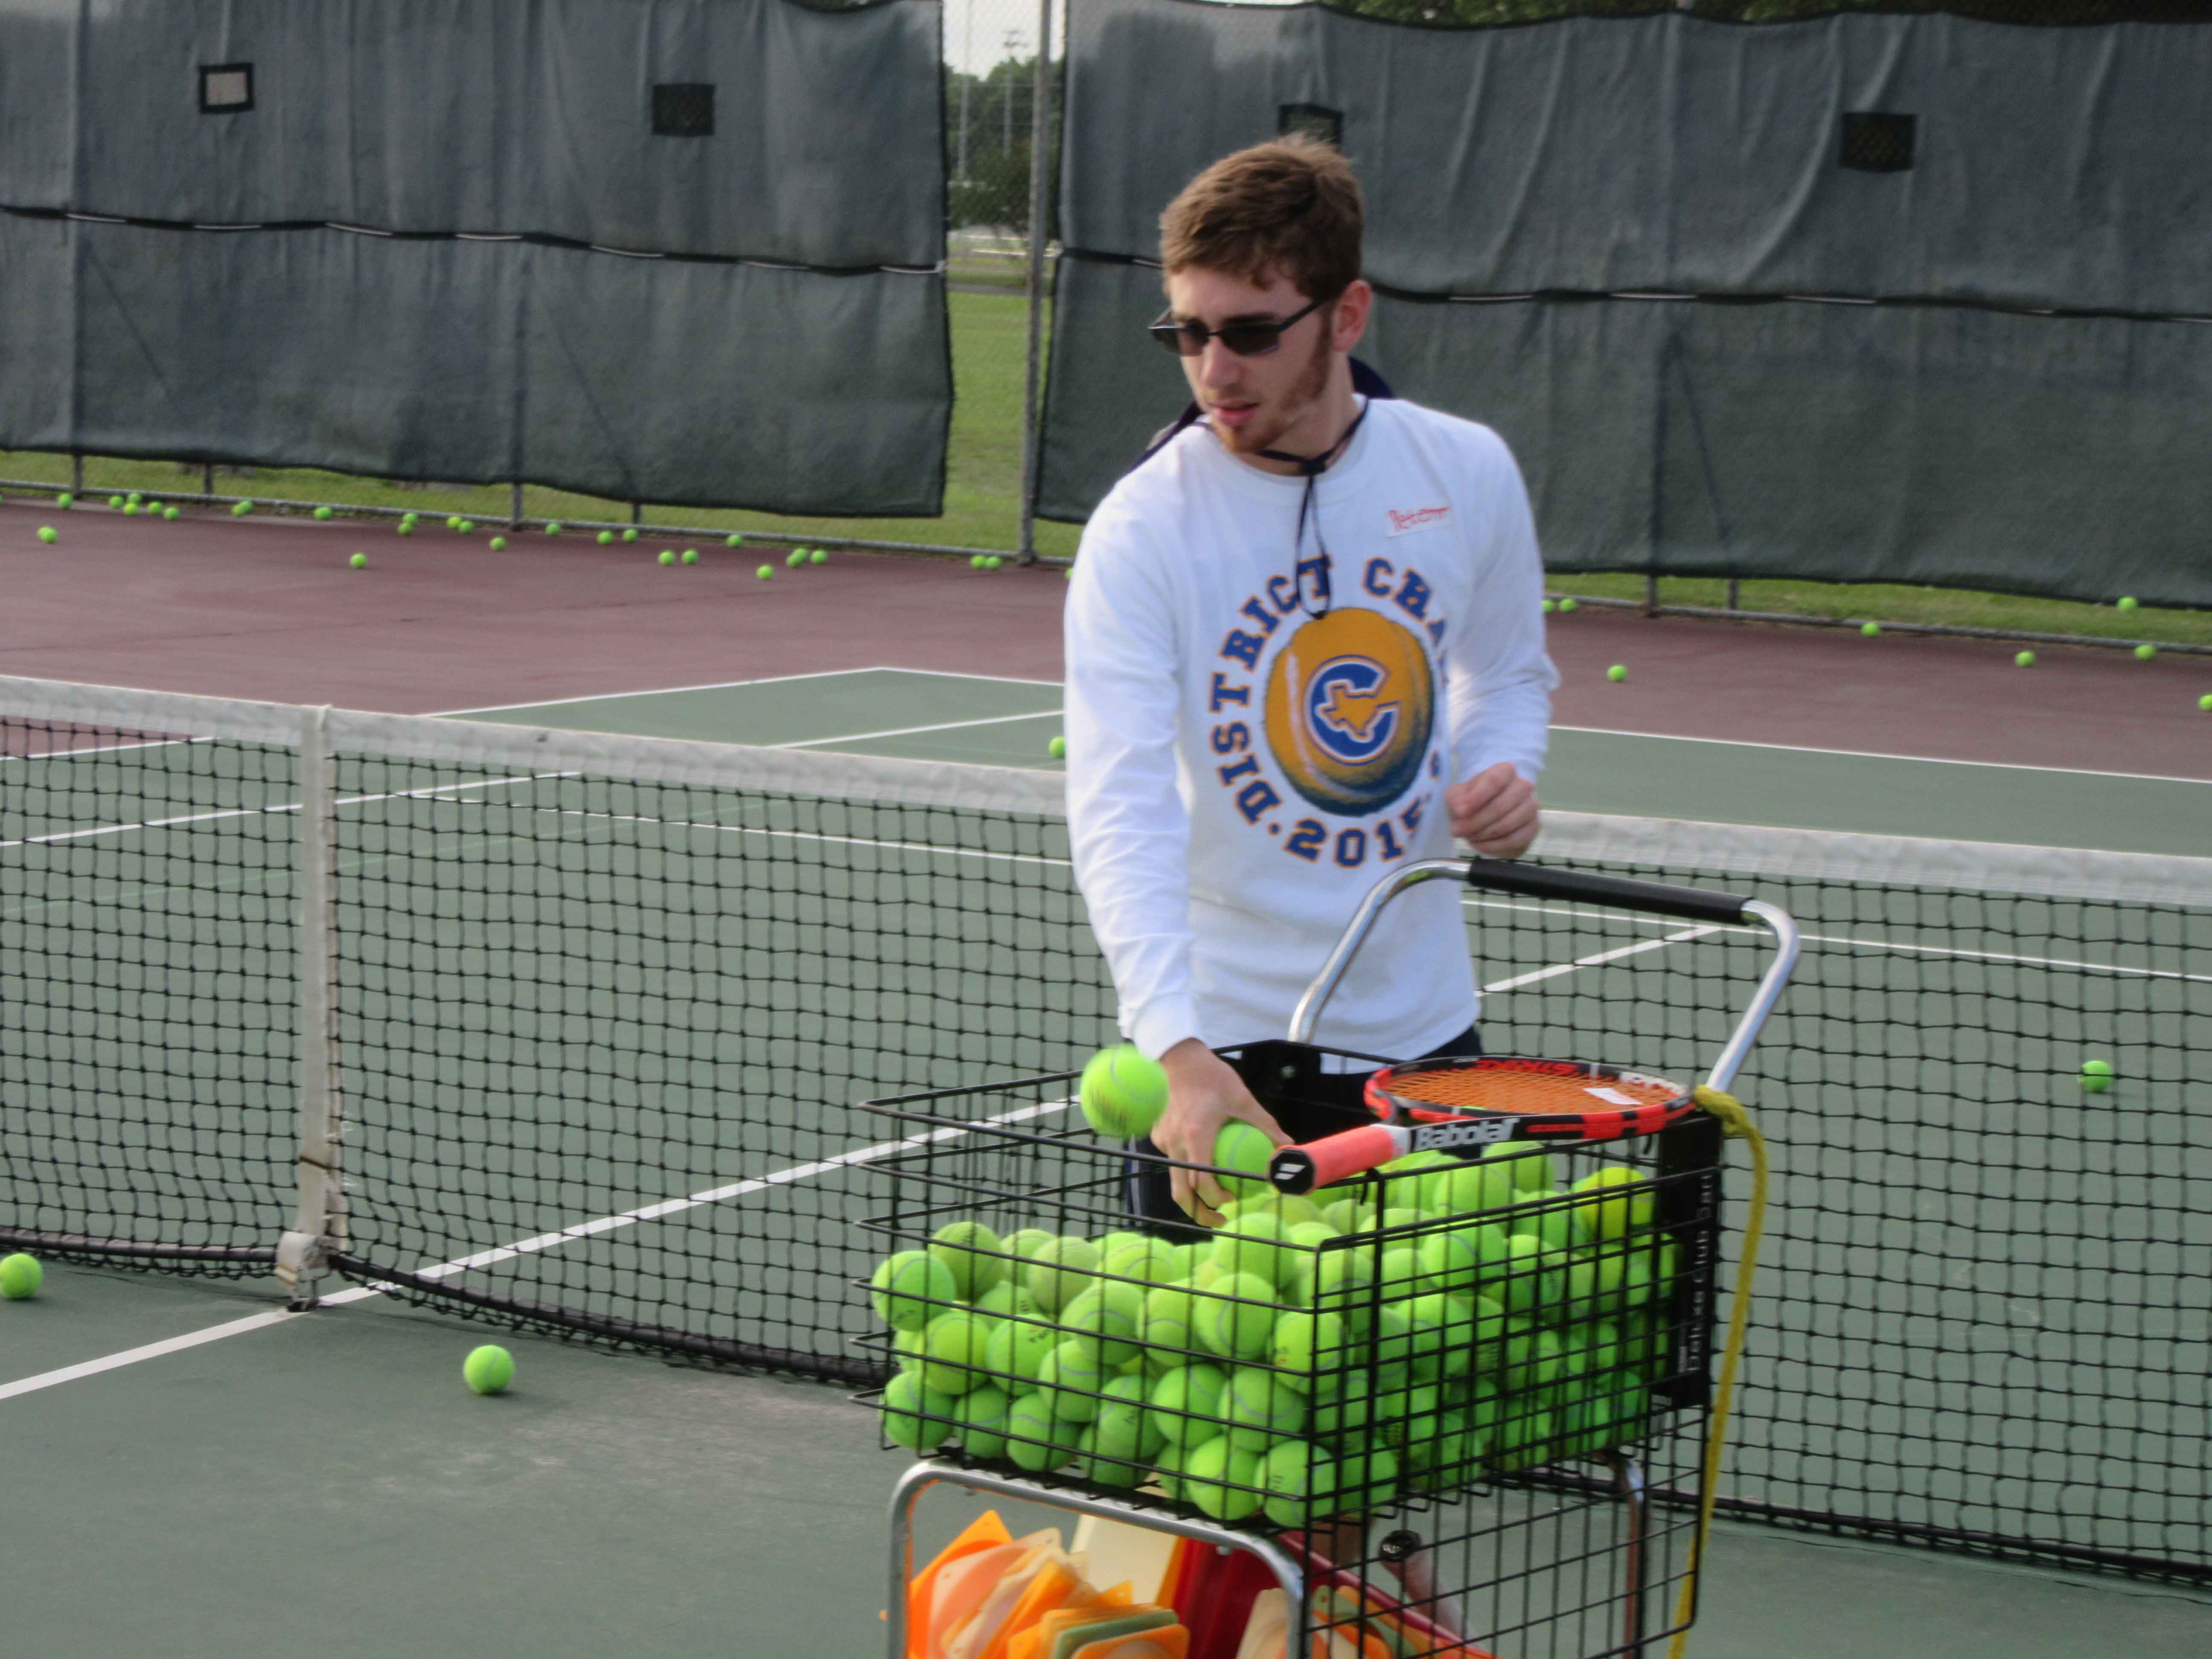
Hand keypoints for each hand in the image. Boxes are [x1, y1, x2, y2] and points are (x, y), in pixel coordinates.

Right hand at [1151, 1038, 1290, 1225]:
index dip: (1217, 1199)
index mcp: (1196, 1137)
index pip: (1202, 1183)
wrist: (1179, 1057)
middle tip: (1219, 1219)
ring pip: (1175, 1179)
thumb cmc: (1213, 1077)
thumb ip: (1266, 1126)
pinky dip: (1186, 1170)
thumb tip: (1289, 1147)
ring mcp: (1163, 1140)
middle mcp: (1175, 1143)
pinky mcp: (1158, 1135)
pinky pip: (1173, 1160)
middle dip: (1199, 1213)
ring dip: (1192, 1194)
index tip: (1233, 1200)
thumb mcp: (1244, 1099)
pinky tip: (1204, 1164)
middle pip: (1181, 1193)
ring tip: (1213, 1199)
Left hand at [1447, 761, 1539, 857]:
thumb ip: (1456, 799)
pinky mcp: (1533, 827)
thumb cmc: (1472, 800)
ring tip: (1468, 837)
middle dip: (1475, 822)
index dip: (1477, 797)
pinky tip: (1480, 845)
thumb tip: (1460, 810)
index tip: (1460, 812)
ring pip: (1508, 824)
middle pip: (1500, 806)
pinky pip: (1515, 840)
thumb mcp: (1457, 795)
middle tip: (1457, 830)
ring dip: (1483, 834)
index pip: (1494, 781)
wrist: (1485, 813)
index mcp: (1505, 771)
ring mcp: (1530, 807)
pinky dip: (1494, 846)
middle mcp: (1523, 786)